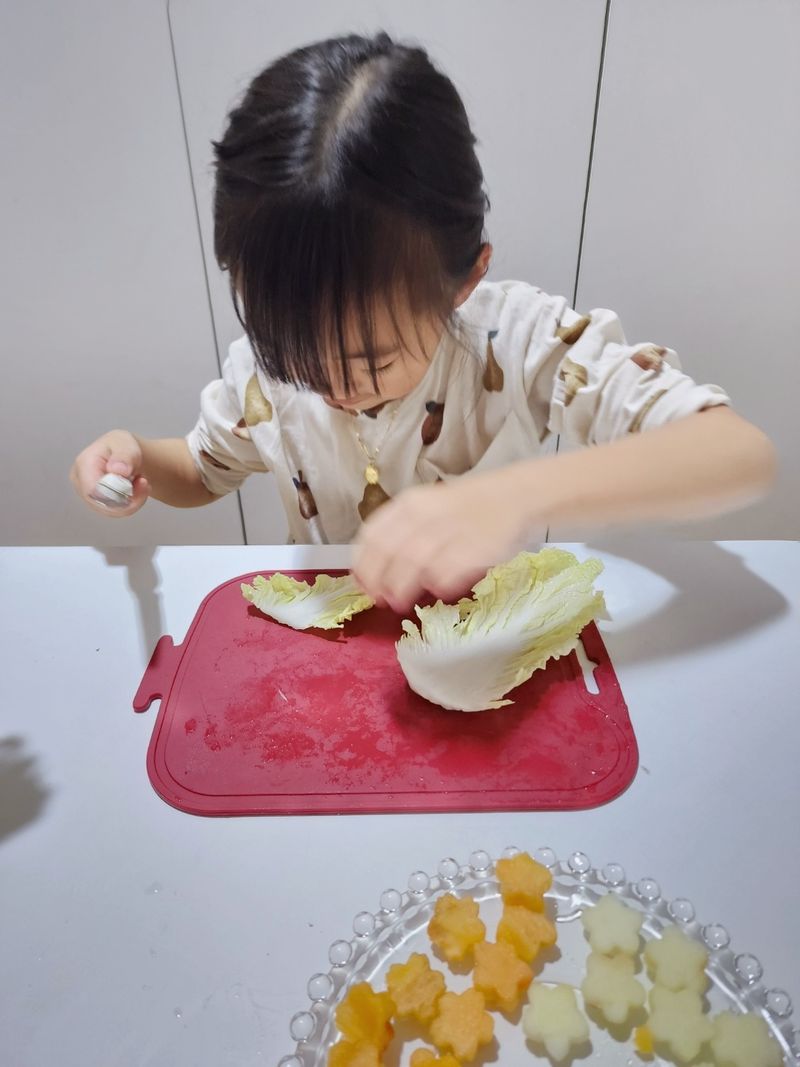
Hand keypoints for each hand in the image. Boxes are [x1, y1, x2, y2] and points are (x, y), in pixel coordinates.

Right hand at [70, 429, 149, 517]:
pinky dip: (130, 504)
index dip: (118, 491)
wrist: (125, 456)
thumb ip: (124, 455)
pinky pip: (115, 512)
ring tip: (141, 483)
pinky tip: (136, 490)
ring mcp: (86, 494)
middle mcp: (80, 481)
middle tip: (144, 481)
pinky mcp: (96, 503)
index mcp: (84, 463)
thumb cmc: (122, 447)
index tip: (141, 480)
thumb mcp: (127, 443)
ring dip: (132, 500)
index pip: (94, 489)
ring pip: (111, 510)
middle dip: (129, 496)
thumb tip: (117, 470)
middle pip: (103, 503)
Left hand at [352, 467, 532, 610]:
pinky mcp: (472, 549)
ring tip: (399, 603)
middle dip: (379, 581)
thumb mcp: (427, 508)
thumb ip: (401, 533)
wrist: (515, 497)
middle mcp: (426, 515)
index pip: (373, 535)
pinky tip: (435, 591)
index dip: (363, 563)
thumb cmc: (466, 508)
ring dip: (401, 589)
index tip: (361, 583)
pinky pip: (444, 575)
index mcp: (410, 503)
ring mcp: (449, 531)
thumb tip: (374, 570)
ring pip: (412, 566)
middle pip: (389, 554)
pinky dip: (435, 586)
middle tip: (379, 599)